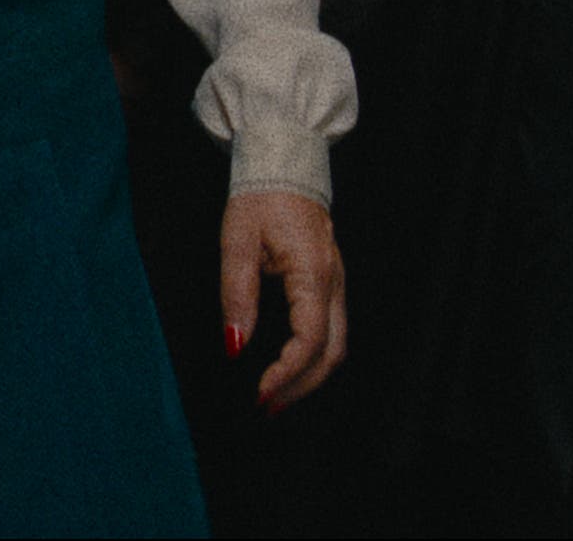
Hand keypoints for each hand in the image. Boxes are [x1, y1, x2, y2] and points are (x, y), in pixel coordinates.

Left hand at [220, 189, 346, 412]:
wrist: (284, 164)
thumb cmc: (259, 198)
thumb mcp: (237, 243)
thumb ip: (237, 295)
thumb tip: (234, 345)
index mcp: (312, 272)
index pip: (310, 338)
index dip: (287, 373)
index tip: (260, 394)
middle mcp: (333, 282)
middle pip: (332, 352)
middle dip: (301, 386)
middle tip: (266, 408)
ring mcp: (336, 283)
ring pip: (337, 344)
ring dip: (309, 377)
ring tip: (275, 396)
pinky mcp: (330, 283)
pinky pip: (331, 330)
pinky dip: (313, 357)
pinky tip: (288, 368)